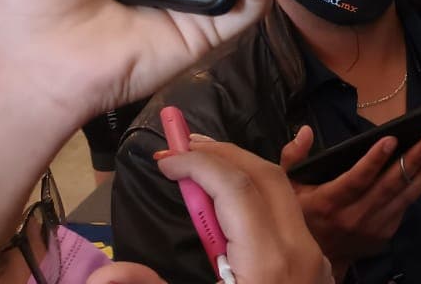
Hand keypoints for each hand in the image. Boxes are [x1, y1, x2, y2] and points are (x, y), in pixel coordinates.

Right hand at [88, 139, 333, 283]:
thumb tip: (105, 272)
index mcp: (269, 264)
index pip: (237, 188)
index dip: (198, 163)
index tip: (162, 160)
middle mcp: (301, 253)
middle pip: (267, 179)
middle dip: (222, 155)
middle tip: (178, 148)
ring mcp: (314, 261)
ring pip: (284, 195)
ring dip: (241, 172)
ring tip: (197, 166)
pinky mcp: (315, 271)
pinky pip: (289, 217)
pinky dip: (256, 198)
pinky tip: (226, 205)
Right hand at [278, 126, 420, 278]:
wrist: (317, 258)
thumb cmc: (303, 215)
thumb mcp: (288, 188)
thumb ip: (293, 158)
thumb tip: (305, 131)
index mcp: (330, 202)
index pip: (356, 180)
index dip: (374, 160)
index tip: (391, 139)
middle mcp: (354, 216)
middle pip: (388, 186)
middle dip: (413, 161)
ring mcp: (374, 226)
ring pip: (405, 196)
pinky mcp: (386, 232)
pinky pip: (406, 205)